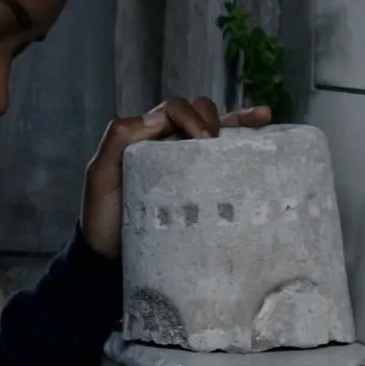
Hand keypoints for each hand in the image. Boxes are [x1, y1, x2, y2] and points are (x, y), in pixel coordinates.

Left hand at [79, 98, 272, 258]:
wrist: (111, 255)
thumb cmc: (102, 214)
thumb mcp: (100, 173)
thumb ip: (118, 139)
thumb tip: (159, 116)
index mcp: (144, 138)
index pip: (173, 110)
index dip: (189, 117)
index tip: (201, 139)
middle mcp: (167, 146)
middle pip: (198, 114)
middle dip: (211, 119)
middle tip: (213, 143)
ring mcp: (186, 166)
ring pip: (216, 130)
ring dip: (238, 119)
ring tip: (260, 118)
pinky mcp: (202, 188)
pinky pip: (224, 158)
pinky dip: (245, 138)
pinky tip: (264, 129)